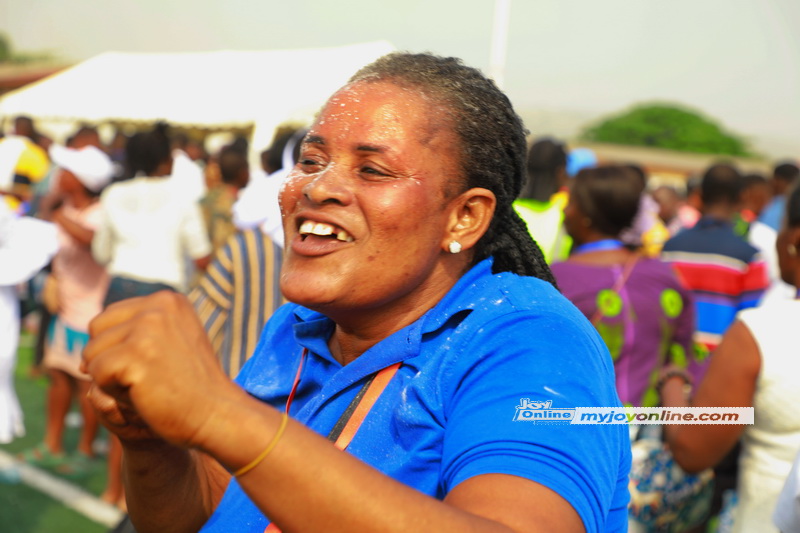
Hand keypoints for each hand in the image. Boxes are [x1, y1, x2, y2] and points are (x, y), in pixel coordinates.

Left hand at [83, 291, 237, 449]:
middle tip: (148, 378)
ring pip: (92, 353)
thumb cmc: (191, 387)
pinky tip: (144, 395)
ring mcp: (147, 329)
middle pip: (97, 330)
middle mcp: (158, 306)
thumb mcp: (171, 343)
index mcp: (168, 299)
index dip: (118, 348)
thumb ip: (139, 331)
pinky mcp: (135, 355)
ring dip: (111, 378)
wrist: (217, 415)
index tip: (153, 365)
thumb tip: (86, 347)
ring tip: (149, 386)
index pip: (110, 317)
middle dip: (109, 359)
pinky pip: (96, 374)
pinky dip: (112, 393)